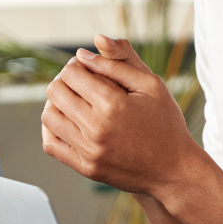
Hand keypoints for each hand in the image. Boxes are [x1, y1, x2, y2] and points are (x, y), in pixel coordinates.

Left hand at [41, 35, 201, 196]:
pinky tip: (68, 121)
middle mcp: (97, 129)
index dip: (76, 64)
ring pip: (49, 116)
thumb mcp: (151, 85)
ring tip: (74, 100)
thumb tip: (82, 53)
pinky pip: (51, 144)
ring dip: (56, 103)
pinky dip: (52, 129)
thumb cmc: (166, 123)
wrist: (174, 170)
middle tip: (79, 82)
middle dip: (64, 80)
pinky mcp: (86, 168)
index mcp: (113, 104)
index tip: (86, 67)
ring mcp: (89, 151)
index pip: (71, 73)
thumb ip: (117, 63)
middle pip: (55, 92)